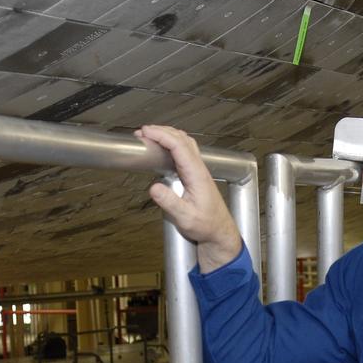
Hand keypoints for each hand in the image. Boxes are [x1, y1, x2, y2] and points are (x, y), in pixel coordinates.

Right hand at [135, 124, 242, 271]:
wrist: (219, 232)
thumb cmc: (206, 226)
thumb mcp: (185, 218)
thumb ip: (169, 202)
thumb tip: (154, 187)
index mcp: (197, 174)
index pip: (179, 146)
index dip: (162, 136)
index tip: (146, 132)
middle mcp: (199, 169)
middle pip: (182, 139)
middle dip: (162, 131)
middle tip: (143, 133)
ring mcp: (198, 170)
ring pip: (185, 143)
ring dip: (168, 135)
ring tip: (150, 136)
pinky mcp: (196, 174)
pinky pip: (185, 152)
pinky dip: (172, 143)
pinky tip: (163, 148)